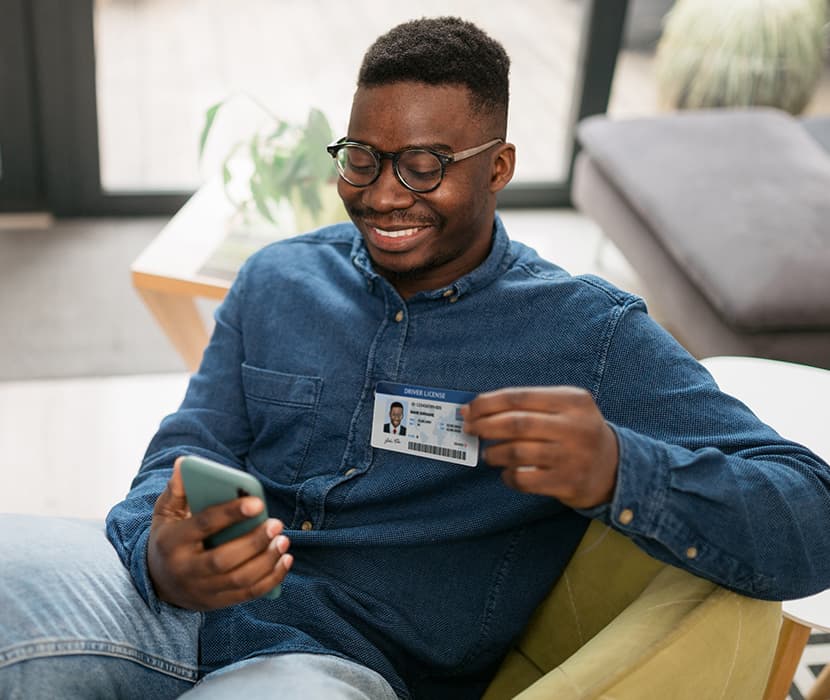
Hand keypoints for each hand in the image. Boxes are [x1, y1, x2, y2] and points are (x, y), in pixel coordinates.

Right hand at [147, 457, 292, 609]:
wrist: (156, 582)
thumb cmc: (169, 538)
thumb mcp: (165, 513)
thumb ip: (177, 490)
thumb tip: (185, 464)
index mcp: (172, 542)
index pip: (204, 526)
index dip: (231, 513)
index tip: (258, 502)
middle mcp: (185, 570)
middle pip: (224, 559)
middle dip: (254, 541)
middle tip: (277, 524)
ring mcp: (201, 590)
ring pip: (239, 580)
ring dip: (267, 561)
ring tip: (283, 540)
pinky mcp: (216, 603)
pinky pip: (248, 594)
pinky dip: (271, 579)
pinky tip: (285, 560)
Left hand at [462, 387, 618, 508]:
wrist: (614, 467)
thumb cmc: (576, 432)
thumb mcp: (565, 408)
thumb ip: (529, 405)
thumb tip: (477, 408)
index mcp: (572, 400)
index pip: (519, 397)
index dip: (487, 403)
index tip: (468, 409)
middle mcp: (574, 427)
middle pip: (516, 424)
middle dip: (485, 426)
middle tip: (470, 429)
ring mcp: (572, 457)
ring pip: (518, 452)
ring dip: (494, 453)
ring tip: (489, 454)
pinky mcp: (568, 483)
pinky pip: (525, 479)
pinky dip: (508, 476)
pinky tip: (506, 472)